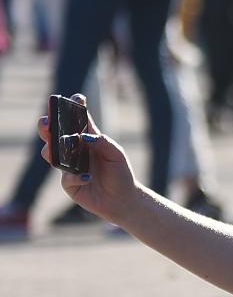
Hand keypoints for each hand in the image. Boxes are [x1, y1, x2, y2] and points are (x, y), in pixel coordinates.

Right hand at [39, 95, 141, 221]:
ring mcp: (68, 166)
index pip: (77, 120)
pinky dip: (76, 177)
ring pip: (51, 154)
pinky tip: (87, 177)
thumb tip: (85, 136)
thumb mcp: (116, 154)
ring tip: (55, 147)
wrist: (123, 200)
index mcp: (86, 139)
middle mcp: (74, 150)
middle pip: (54, 134)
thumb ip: (103, 142)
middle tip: (46, 122)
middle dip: (47, 126)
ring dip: (52, 150)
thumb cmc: (120, 173)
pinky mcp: (69, 183)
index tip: (76, 97)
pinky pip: (66, 178)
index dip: (73, 107)